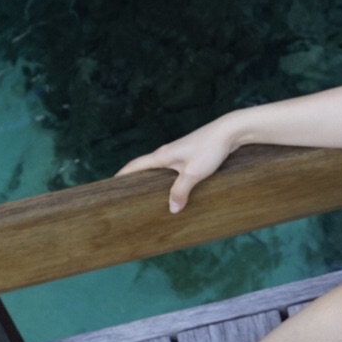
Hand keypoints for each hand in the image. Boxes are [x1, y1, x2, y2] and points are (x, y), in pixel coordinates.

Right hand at [115, 116, 238, 213]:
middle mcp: (168, 153)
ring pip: (161, 169)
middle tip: (129, 197)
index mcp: (162, 156)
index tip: (111, 186)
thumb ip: (180, 191)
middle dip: (136, 180)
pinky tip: (177, 190)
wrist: (230, 132)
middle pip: (146, 167)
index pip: (135, 165)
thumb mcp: (193, 174)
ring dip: (155, 181)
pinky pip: (175, 169)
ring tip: (152, 198)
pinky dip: (170, 180)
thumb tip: (172, 209)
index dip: (122, 175)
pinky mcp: (191, 155)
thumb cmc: (210, 149)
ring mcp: (180, 153)